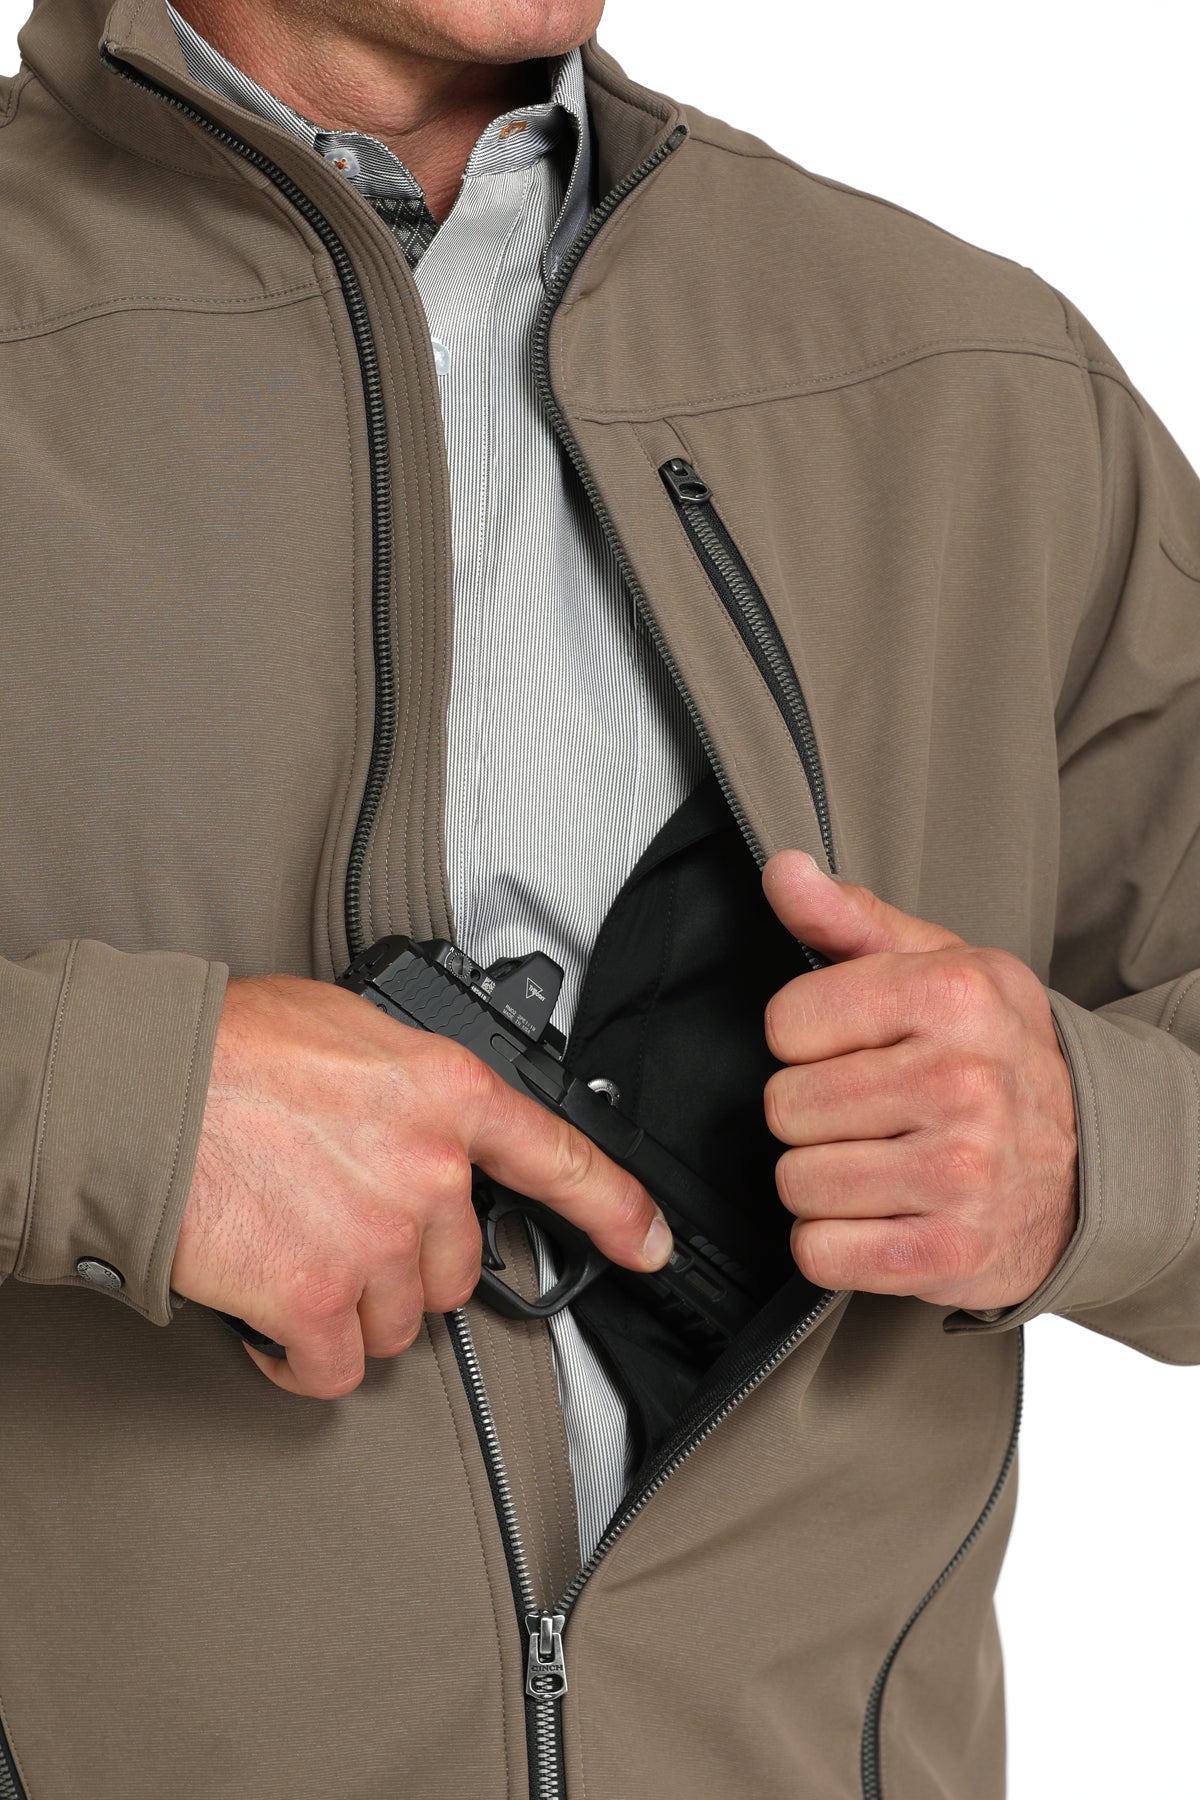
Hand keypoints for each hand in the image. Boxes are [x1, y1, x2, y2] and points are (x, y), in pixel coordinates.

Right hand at [172, 974, 671, 1397]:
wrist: (135, 1089)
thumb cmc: (221, 1047)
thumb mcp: (348, 1027)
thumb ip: (409, 1084)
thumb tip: (417, 1118)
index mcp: (446, 1092)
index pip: (560, 1160)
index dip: (618, 1211)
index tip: (650, 1245)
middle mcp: (428, 1170)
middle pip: (456, 1266)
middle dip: (405, 1263)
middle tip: (338, 1226)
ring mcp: (379, 1241)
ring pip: (399, 1322)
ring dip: (352, 1308)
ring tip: (292, 1253)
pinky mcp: (318, 1301)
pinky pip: (337, 1368)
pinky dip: (304, 1358)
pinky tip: (273, 1321)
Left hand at [761, 853, 1077, 1310]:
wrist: (1093, 1162)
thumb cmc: (994, 1055)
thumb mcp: (940, 967)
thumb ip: (850, 919)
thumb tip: (783, 872)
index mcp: (954, 996)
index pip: (787, 1022)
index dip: (806, 1039)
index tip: (852, 1048)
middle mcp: (963, 1082)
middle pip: (786, 1106)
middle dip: (813, 1114)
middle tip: (871, 1113)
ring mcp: (961, 1174)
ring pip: (797, 1181)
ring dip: (823, 1181)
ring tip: (879, 1163)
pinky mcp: (950, 1254)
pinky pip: (820, 1253)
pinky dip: (836, 1244)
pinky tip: (881, 1217)